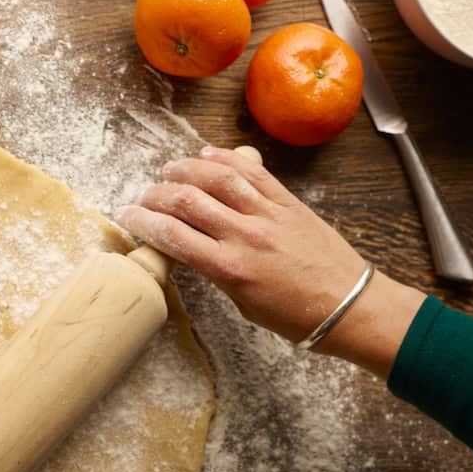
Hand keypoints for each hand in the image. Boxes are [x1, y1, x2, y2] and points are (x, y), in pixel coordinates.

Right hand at [115, 146, 425, 378]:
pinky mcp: (288, 203)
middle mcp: (245, 235)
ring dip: (186, 170)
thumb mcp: (241, 302)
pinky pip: (252, 173)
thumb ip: (215, 271)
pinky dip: (226, 160)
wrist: (348, 305)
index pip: (171, 235)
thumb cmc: (295, 315)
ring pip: (217, 178)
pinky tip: (207, 156)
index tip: (124, 216)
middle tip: (144, 198)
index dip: (140, 221)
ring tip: (168, 170)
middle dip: (156, 195)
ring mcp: (268, 214)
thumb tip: (191, 248)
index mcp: (228, 268)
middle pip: (187, 201)